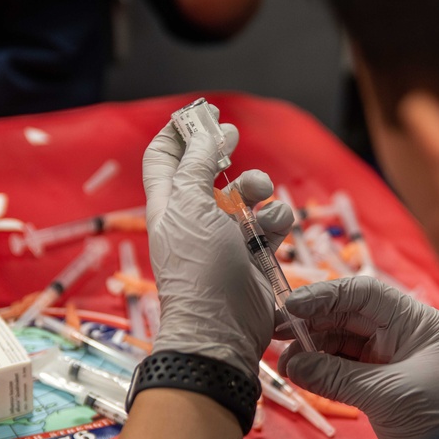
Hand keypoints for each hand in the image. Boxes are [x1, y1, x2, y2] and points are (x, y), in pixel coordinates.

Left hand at [143, 116, 292, 376]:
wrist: (222, 327)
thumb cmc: (198, 268)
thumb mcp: (190, 205)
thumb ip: (198, 161)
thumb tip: (209, 130)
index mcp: (168, 203)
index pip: (164, 156)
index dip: (179, 131)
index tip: (200, 112)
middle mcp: (194, 217)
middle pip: (209, 169)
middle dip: (224, 152)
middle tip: (232, 138)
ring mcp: (225, 236)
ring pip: (247, 193)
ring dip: (257, 187)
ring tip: (258, 196)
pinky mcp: (253, 253)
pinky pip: (270, 222)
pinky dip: (274, 220)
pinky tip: (271, 230)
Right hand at [278, 276, 438, 438]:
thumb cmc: (437, 420)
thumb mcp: (386, 395)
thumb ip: (337, 376)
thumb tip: (295, 365)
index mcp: (415, 322)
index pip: (365, 294)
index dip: (326, 295)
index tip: (292, 306)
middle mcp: (400, 332)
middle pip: (347, 314)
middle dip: (311, 322)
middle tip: (275, 330)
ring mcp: (388, 355)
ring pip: (340, 339)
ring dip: (310, 347)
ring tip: (286, 363)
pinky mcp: (377, 380)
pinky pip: (340, 364)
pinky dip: (318, 367)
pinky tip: (299, 373)